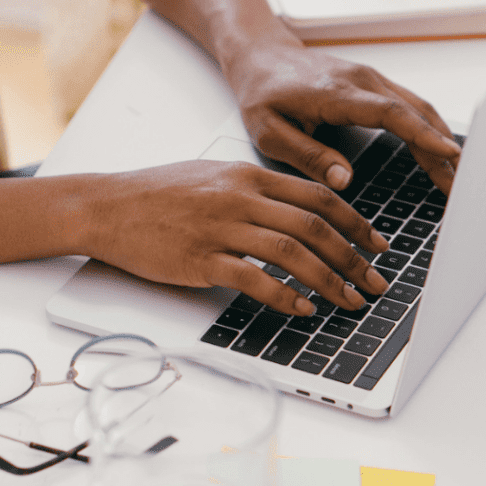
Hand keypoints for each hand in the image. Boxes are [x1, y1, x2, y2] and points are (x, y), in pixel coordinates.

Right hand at [81, 160, 390, 315]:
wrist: (108, 207)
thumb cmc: (158, 194)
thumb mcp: (213, 176)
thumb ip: (256, 190)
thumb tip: (298, 212)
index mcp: (248, 175)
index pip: (318, 197)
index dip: (356, 223)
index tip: (378, 245)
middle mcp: (240, 197)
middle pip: (314, 226)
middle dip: (354, 258)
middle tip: (375, 282)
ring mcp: (220, 228)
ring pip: (291, 253)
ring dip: (328, 281)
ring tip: (349, 301)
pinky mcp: (200, 259)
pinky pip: (253, 279)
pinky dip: (284, 296)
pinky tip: (302, 309)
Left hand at [228, 41, 461, 193]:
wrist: (260, 56)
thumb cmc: (261, 93)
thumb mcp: (268, 132)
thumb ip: (306, 155)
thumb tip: (344, 180)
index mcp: (336, 94)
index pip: (389, 113)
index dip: (421, 135)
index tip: (448, 156)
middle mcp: (360, 81)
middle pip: (415, 112)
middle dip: (442, 149)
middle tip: (462, 186)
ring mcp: (370, 79)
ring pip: (418, 107)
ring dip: (441, 139)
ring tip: (457, 176)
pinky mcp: (372, 84)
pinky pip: (409, 105)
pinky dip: (428, 129)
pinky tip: (438, 152)